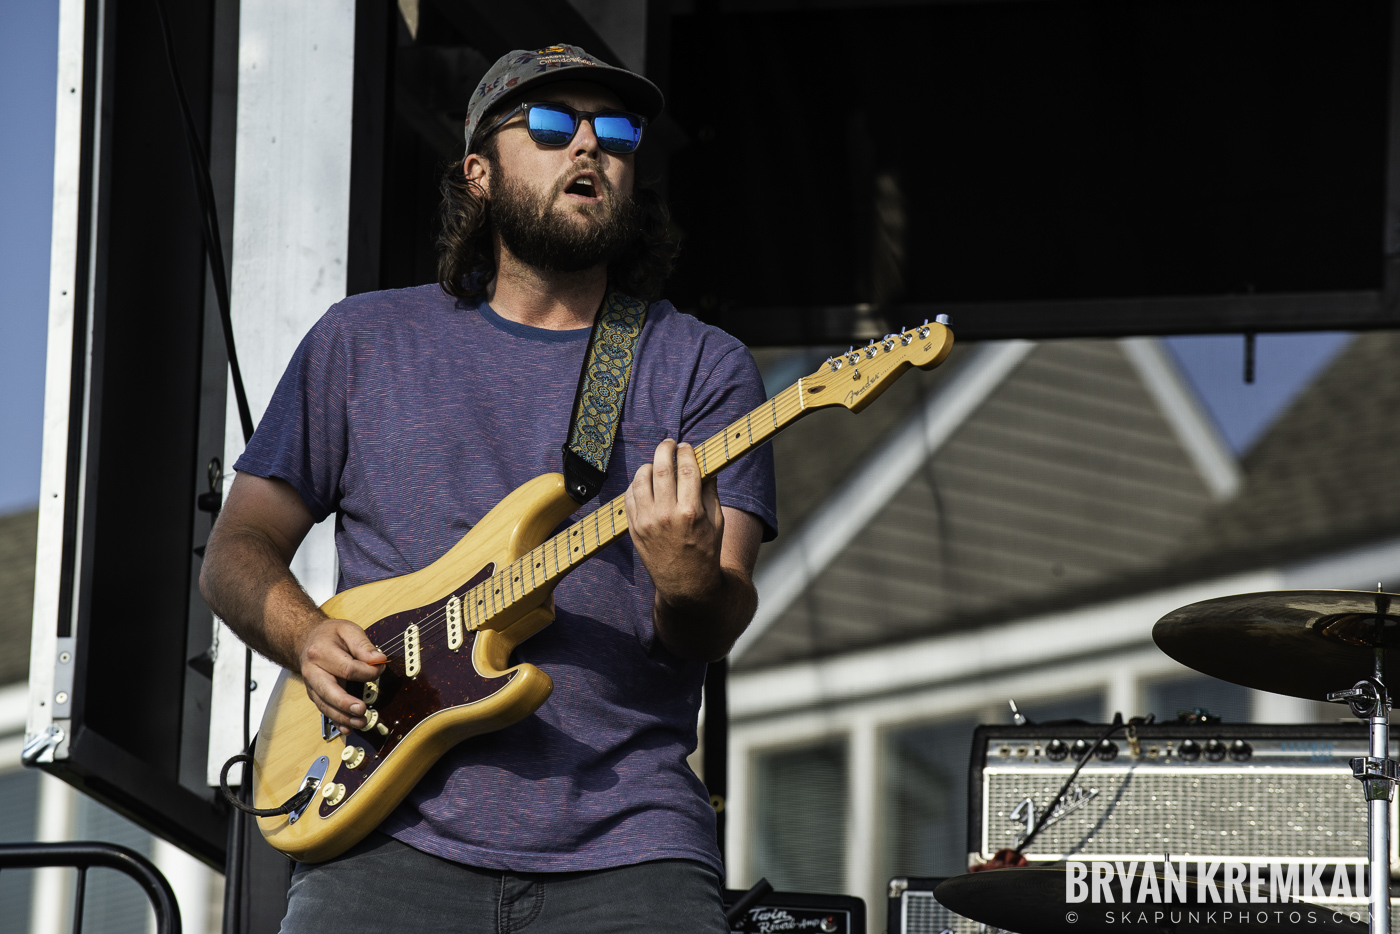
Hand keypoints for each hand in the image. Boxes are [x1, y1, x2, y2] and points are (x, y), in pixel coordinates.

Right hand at [296, 618, 387, 733]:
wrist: (306, 640)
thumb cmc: (329, 635)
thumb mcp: (348, 630)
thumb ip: (363, 645)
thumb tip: (378, 660)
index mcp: (320, 652)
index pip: (347, 668)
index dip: (367, 672)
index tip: (380, 668)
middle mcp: (312, 671)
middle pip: (329, 691)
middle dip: (345, 703)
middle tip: (361, 710)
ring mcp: (312, 686)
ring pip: (325, 705)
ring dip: (343, 717)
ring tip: (361, 722)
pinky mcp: (316, 695)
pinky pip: (324, 710)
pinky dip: (336, 721)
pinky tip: (347, 728)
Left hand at [625, 439, 724, 607]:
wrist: (686, 584)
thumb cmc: (705, 551)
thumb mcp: (716, 521)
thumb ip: (709, 491)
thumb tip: (704, 466)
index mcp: (690, 511)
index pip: (686, 469)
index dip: (686, 452)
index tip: (686, 446)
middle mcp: (666, 515)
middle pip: (661, 467)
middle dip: (665, 449)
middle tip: (668, 444)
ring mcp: (647, 522)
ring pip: (641, 479)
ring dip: (649, 466)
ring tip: (656, 464)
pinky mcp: (634, 528)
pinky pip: (630, 496)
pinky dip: (637, 484)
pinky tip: (646, 483)